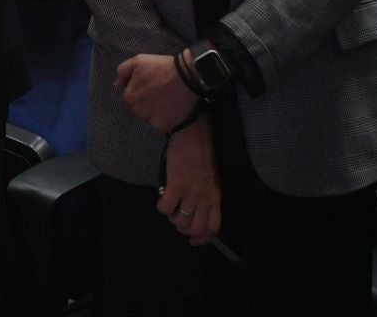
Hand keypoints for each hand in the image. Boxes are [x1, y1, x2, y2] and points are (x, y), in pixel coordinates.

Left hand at [115, 51, 199, 132]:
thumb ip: (123, 71)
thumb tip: (116, 84)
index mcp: (129, 97)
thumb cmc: (163, 67)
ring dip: (156, 112)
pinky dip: (166, 119)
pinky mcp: (163, 126)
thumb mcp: (139, 61)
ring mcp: (150, 120)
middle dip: (148, 102)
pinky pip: (161, 126)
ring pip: (150, 118)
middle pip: (140, 110)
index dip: (141, 91)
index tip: (153, 86)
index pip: (131, 98)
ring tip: (168, 99)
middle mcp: (137, 111)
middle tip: (161, 92)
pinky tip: (172, 108)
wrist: (187, 76)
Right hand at [155, 117, 220, 245]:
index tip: (194, 240)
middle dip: (184, 230)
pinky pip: (165, 208)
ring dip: (172, 218)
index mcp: (215, 196)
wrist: (192, 135)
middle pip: (195, 228)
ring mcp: (190, 193)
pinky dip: (161, 207)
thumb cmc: (201, 153)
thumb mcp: (211, 177)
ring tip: (170, 207)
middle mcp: (204, 198)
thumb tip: (196, 207)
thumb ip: (207, 194)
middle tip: (177, 221)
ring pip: (180, 221)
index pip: (213, 227)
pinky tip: (162, 198)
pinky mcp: (176, 186)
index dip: (202, 238)